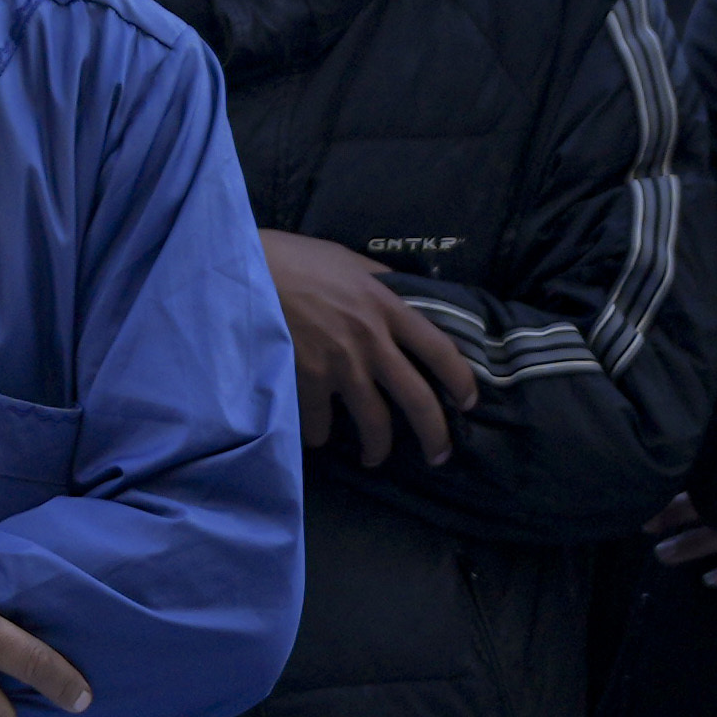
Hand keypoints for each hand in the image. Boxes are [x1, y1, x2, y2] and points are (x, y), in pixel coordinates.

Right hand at [268, 233, 476, 476]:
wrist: (247, 271)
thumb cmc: (296, 259)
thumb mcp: (348, 261)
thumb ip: (378, 282)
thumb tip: (402, 292)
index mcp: (387, 308)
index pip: (439, 349)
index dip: (460, 380)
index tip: (468, 401)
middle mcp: (371, 342)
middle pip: (417, 399)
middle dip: (434, 434)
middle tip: (439, 455)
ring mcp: (339, 366)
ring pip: (373, 423)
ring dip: (376, 447)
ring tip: (373, 456)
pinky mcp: (306, 383)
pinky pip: (321, 426)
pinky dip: (320, 436)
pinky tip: (319, 437)